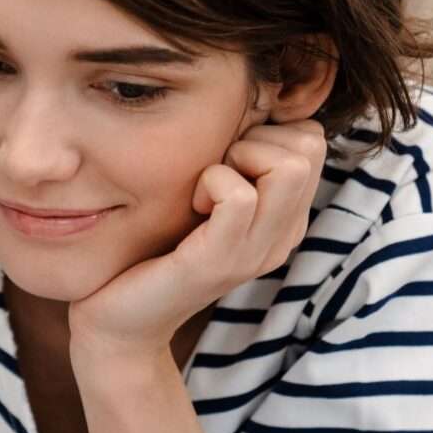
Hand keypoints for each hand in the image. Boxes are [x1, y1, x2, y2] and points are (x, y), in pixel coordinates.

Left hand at [68, 118, 327, 364]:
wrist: (121, 324)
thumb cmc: (156, 252)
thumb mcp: (205, 202)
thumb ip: (233, 165)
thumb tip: (245, 107)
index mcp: (284, 221)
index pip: (312, 140)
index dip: (266, 132)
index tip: (225, 161)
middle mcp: (280, 237)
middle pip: (309, 146)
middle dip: (256, 138)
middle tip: (213, 172)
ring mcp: (254, 252)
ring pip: (289, 166)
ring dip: (237, 158)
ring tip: (203, 190)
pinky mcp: (218, 262)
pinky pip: (240, 196)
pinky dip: (211, 182)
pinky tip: (191, 206)